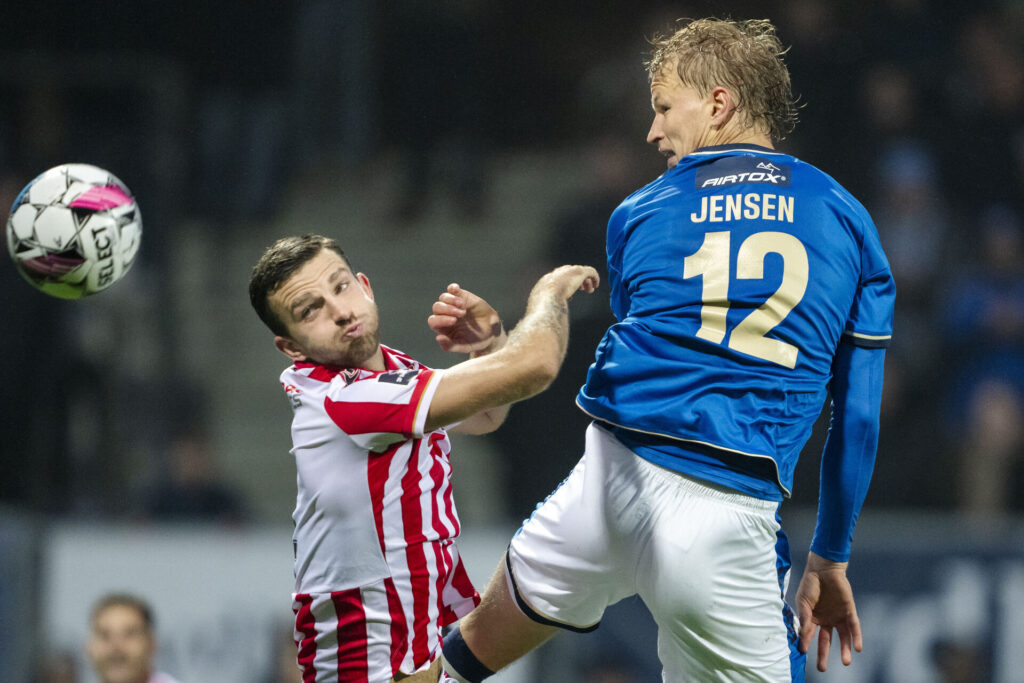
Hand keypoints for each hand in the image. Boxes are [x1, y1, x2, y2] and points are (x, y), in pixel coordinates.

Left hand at [428, 283, 504, 353]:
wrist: (491, 331)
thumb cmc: (476, 340)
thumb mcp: (465, 346)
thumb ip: (451, 346)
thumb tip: (438, 338)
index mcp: (442, 327)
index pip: (433, 321)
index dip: (441, 320)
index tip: (454, 321)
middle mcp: (445, 315)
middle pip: (436, 307)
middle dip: (448, 309)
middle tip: (462, 314)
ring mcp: (452, 304)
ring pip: (443, 298)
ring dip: (451, 300)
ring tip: (463, 306)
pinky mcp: (461, 296)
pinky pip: (452, 289)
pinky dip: (453, 288)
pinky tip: (457, 290)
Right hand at [530, 265, 599, 302]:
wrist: (547, 300)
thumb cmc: (542, 308)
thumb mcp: (540, 308)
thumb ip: (545, 309)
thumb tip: (548, 316)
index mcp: (545, 282)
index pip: (557, 279)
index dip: (565, 284)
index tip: (570, 294)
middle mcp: (556, 274)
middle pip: (568, 272)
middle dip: (575, 280)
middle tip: (582, 289)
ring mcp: (567, 272)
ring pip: (579, 271)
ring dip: (585, 280)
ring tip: (590, 290)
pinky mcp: (578, 272)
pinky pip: (590, 271)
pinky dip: (594, 277)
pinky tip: (596, 284)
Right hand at [795, 552, 862, 671]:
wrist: (823, 568)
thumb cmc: (810, 584)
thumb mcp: (804, 604)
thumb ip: (805, 621)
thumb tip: (802, 639)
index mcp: (813, 618)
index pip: (810, 635)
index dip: (806, 643)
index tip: (802, 652)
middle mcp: (826, 620)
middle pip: (826, 641)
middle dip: (824, 654)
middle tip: (821, 669)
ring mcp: (838, 616)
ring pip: (843, 637)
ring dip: (844, 649)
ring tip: (845, 662)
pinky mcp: (849, 611)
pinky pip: (854, 626)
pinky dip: (856, 637)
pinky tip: (857, 648)